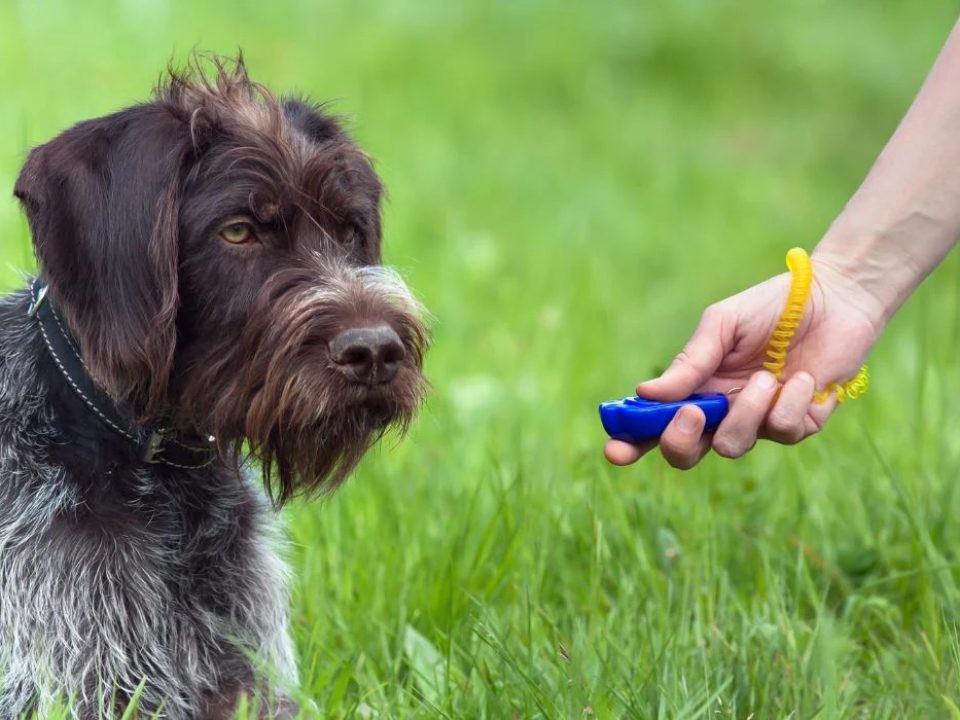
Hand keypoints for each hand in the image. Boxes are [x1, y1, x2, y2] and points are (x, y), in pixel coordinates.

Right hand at [604, 259, 885, 468]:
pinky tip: (802, 377)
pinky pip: (784, 432)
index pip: (654, 424)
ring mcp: (759, 422)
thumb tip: (645, 394)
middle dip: (681, 442)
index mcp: (695, 388)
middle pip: (687, 453)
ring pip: (734, 446)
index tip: (615, 450)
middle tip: (693, 413)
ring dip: (746, 413)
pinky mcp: (799, 424)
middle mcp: (722, 412)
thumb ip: (690, 362)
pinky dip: (790, 403)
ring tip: (765, 377)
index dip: (631, 443)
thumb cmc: (771, 307)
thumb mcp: (722, 325)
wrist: (835, 297)